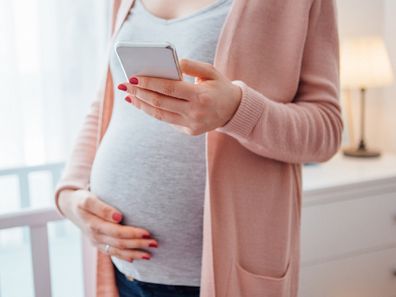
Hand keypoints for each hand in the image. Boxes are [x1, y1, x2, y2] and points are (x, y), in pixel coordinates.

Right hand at [58, 189, 156, 261]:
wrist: (71, 206)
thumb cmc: (83, 199)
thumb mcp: (88, 199)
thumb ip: (102, 208)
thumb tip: (118, 217)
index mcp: (93, 224)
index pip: (116, 231)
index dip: (132, 233)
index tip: (147, 232)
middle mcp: (95, 235)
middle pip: (119, 242)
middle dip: (138, 243)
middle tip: (155, 243)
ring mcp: (96, 241)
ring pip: (117, 250)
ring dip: (134, 253)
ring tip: (150, 254)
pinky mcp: (98, 244)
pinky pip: (112, 253)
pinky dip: (124, 256)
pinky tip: (135, 258)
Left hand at [117, 58, 241, 134]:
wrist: (234, 111)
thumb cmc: (220, 87)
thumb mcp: (211, 72)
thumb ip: (192, 65)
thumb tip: (173, 63)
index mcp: (201, 97)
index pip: (169, 88)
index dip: (149, 82)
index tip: (133, 76)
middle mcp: (195, 113)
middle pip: (160, 103)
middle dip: (139, 92)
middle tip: (125, 84)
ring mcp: (192, 125)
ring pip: (160, 115)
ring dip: (141, 105)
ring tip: (129, 95)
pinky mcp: (190, 131)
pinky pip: (167, 120)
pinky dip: (153, 111)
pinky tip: (142, 103)